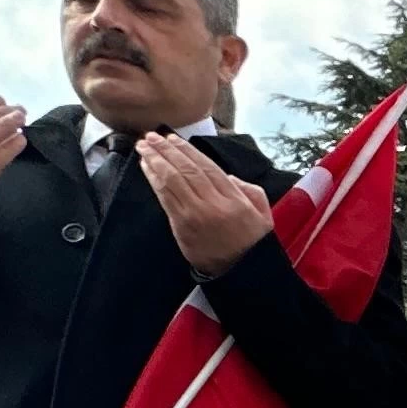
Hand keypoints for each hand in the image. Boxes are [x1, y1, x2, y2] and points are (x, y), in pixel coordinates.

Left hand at [136, 133, 277, 280]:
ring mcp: (194, 215)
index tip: (172, 138)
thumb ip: (248, 189)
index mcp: (233, 199)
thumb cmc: (252, 241)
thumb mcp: (263, 212)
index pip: (206, 167)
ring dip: (155, 161)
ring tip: (143, 147)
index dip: (187, 150)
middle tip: (151, 136)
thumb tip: (227, 175)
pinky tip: (147, 168)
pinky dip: (154, 180)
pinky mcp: (181, 226)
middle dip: (166, 150)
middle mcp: (212, 204)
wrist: (241, 271)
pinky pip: (165, 198)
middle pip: (186, 170)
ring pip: (172, 181)